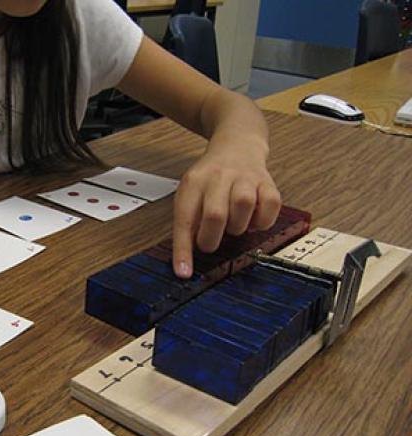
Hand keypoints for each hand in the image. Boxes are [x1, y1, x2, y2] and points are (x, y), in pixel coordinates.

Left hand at [172, 148, 280, 277]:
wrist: (236, 145)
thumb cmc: (210, 179)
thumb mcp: (190, 194)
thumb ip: (189, 223)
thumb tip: (186, 262)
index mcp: (193, 182)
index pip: (185, 220)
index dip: (184, 249)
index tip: (184, 272)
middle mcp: (218, 177)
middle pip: (215, 214)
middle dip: (212, 238)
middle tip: (210, 242)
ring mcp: (245, 178)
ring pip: (243, 207)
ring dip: (238, 226)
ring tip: (234, 224)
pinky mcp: (268, 182)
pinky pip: (270, 207)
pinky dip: (262, 221)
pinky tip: (253, 218)